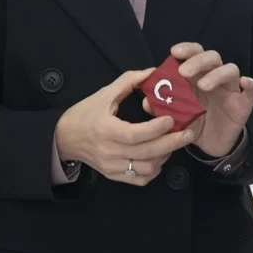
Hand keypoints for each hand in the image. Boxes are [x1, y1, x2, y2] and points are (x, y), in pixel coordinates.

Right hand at [56, 67, 200, 185]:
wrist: (64, 138)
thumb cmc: (84, 114)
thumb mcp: (103, 94)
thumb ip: (128, 81)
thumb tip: (152, 72)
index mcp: (105, 130)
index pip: (134, 134)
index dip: (155, 129)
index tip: (171, 119)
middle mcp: (109, 151)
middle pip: (146, 154)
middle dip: (171, 144)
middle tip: (188, 133)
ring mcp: (111, 166)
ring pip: (146, 168)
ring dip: (164, 156)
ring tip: (173, 143)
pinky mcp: (113, 175)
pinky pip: (140, 180)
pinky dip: (154, 170)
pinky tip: (159, 157)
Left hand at [149, 43, 252, 158]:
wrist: (210, 145)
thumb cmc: (194, 122)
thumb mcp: (176, 115)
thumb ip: (162, 107)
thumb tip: (146, 102)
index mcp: (198, 75)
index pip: (195, 54)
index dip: (186, 49)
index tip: (174, 52)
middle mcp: (216, 78)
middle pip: (213, 57)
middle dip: (198, 61)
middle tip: (183, 72)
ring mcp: (231, 90)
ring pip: (231, 70)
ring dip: (217, 74)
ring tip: (203, 85)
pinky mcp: (244, 105)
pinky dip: (251, 85)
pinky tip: (246, 83)